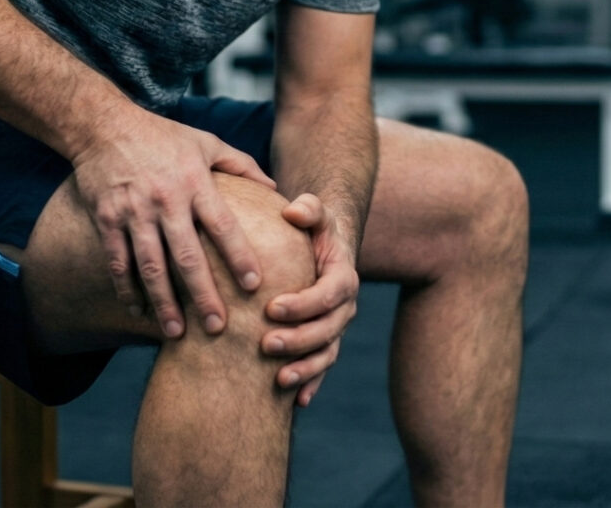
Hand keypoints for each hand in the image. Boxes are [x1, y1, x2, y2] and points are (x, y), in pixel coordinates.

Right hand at [72, 109, 275, 339]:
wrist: (103, 125)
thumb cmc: (161, 136)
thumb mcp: (205, 142)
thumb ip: (241, 165)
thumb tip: (275, 189)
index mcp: (193, 181)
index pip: (222, 224)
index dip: (238, 255)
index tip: (255, 285)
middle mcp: (164, 199)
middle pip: (186, 255)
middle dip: (203, 294)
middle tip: (218, 328)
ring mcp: (133, 211)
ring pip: (150, 266)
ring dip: (164, 302)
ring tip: (177, 333)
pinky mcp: (107, 218)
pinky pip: (117, 261)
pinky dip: (127, 289)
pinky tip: (139, 311)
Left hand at [261, 193, 358, 406]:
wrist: (323, 246)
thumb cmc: (314, 227)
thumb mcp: (315, 212)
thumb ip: (309, 208)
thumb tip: (293, 211)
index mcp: (342, 276)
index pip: (328, 294)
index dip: (303, 304)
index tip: (271, 308)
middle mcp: (344, 306)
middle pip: (327, 330)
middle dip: (299, 340)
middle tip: (266, 345)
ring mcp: (336, 327)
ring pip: (326, 354)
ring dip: (306, 369)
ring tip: (279, 380)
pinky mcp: (326, 341)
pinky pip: (322, 366)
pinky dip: (312, 384)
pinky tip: (295, 401)